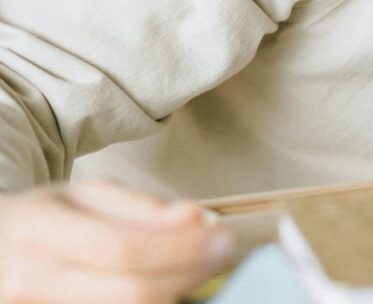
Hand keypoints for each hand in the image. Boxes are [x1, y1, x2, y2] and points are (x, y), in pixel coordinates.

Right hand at [0, 181, 231, 303]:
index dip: (180, 248)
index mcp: (38, 232)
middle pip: (130, 293)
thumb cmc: (44, 221)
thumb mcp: (84, 196)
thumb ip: (141, 207)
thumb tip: (197, 220)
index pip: (122, 248)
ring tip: (197, 270)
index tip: (223, 238)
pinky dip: (155, 302)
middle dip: (189, 275)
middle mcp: (31, 280)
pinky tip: (170, 289)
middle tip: (222, 256)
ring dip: (175, 293)